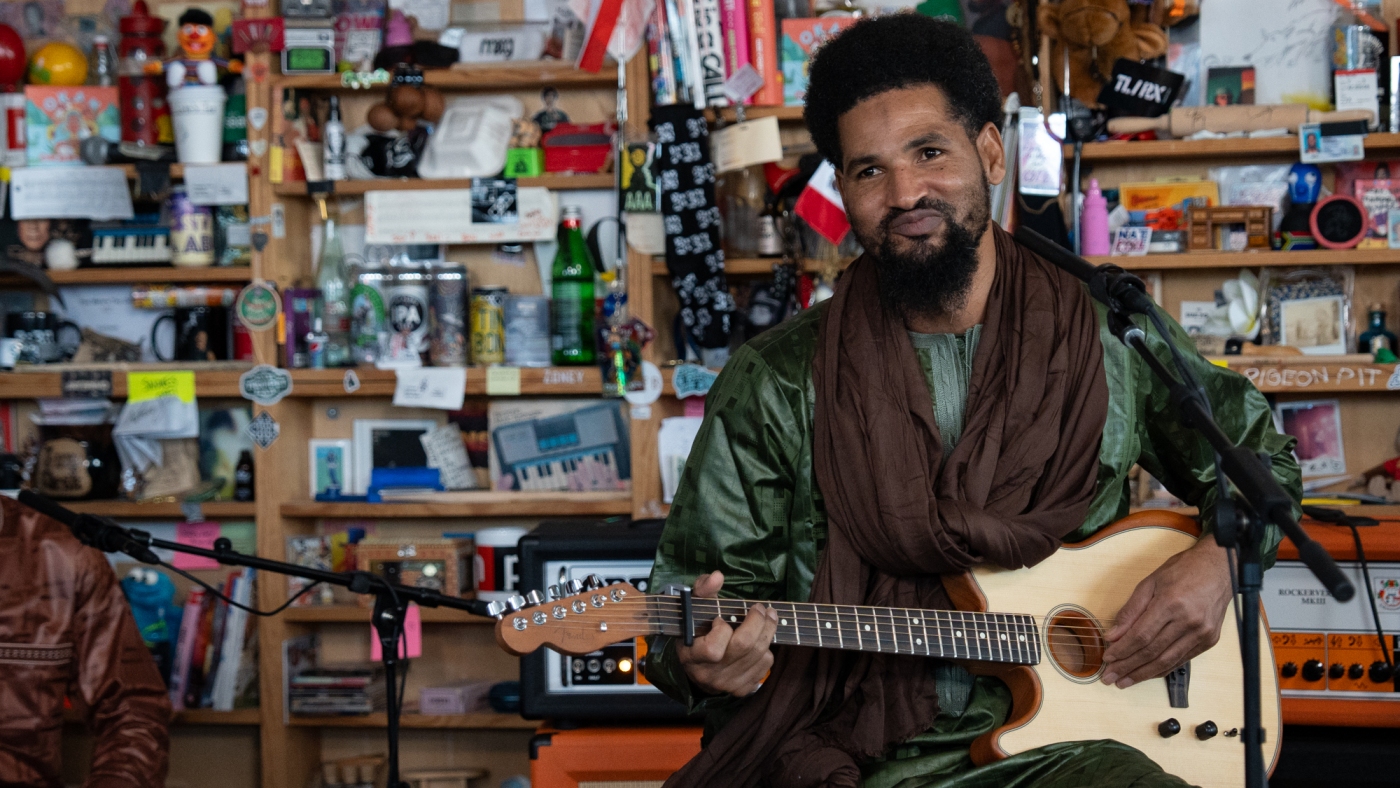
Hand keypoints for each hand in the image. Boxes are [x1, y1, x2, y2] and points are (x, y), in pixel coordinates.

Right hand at [676, 571, 778, 697]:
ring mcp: (727, 684)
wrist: (697, 666)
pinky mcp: (741, 689)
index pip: (713, 649)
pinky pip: (764, 667)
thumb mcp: (693, 608)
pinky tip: (759, 642)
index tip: (720, 619)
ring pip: (758, 655)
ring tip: (769, 617)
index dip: (722, 630)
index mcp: (691, 656)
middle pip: (743, 647)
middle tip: (762, 608)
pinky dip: (766, 651)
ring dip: (768, 632)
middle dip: (758, 622)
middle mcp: (709, 674)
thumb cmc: (695, 630)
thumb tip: (718, 576)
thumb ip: (703, 589)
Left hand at [1101, 537, 1231, 688]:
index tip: (1107, 660)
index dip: (1122, 651)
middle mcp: (1188, 621)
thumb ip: (1130, 611)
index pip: (1141, 636)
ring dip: (1143, 674)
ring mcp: (1201, 633)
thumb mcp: (1149, 583)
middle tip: (1110, 678)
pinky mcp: (1209, 640)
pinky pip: (1181, 660)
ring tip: (1124, 681)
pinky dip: (1162, 669)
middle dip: (1128, 668)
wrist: (1218, 568)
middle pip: (1152, 652)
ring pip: (1167, 661)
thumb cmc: (1182, 571)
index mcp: (1171, 603)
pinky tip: (1146, 673)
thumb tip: (1113, 636)